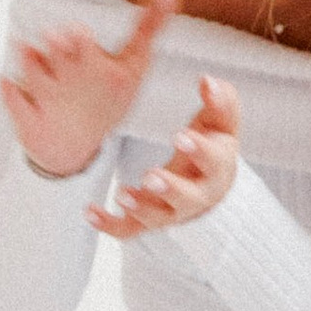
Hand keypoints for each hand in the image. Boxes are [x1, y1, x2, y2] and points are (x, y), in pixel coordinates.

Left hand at [0, 0, 181, 178]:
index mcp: (108, 76)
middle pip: (61, 57)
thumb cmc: (107, 96)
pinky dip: (5, 85)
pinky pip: (10, 95)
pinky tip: (1, 77)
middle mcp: (80, 92)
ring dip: (27, 56)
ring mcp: (53, 109)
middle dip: (55, 46)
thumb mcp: (134, 66)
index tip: (77, 32)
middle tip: (53, 37)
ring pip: (33, 71)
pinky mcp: (29, 124)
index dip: (80, 42)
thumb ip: (149, 26)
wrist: (77, 151)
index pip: (94, 53)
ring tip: (27, 52)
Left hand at [89, 73, 240, 239]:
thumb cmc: (213, 144)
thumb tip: (208, 80)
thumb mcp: (221, 121)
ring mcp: (172, 211)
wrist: (210, 184)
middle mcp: (196, 196)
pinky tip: (90, 212)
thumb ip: (219, 100)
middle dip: (170, 188)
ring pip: (158, 217)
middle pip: (187, 198)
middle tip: (152, 176)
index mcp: (217, 168)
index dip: (200, 151)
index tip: (181, 137)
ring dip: (140, 208)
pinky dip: (110, 224)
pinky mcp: (149, 221)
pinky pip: (130, 229)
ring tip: (121, 194)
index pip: (214, 162)